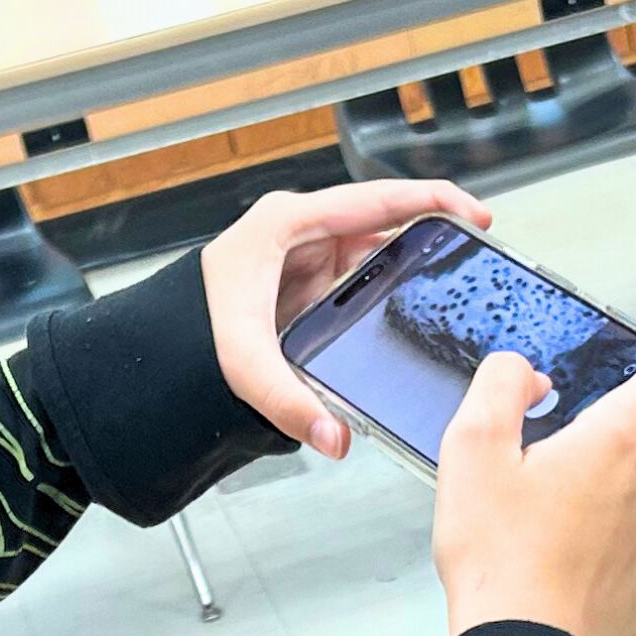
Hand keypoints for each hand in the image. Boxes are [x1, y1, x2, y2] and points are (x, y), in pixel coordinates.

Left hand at [198, 181, 491, 458]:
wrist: (157, 345)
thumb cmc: (187, 327)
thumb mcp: (239, 360)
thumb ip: (286, 401)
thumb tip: (333, 437)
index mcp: (290, 222)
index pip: (377, 198)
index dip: (434, 201)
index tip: (476, 214)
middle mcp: (302, 232)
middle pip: (385, 225)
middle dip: (432, 241)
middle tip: (478, 262)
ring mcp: (307, 257)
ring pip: (376, 255)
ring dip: (412, 273)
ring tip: (456, 292)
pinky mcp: (307, 284)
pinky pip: (359, 282)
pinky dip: (387, 296)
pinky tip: (411, 317)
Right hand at [427, 308, 635, 635]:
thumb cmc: (502, 561)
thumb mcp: (472, 451)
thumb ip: (500, 385)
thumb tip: (527, 374)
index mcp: (626, 437)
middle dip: (593, 437)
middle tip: (533, 470)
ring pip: (635, 486)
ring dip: (596, 490)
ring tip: (537, 526)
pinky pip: (635, 535)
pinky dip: (602, 536)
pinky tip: (556, 559)